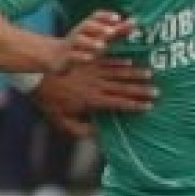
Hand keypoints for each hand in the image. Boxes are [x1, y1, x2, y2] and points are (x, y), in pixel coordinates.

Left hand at [30, 58, 155, 136]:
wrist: (37, 76)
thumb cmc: (49, 101)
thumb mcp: (62, 122)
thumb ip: (81, 130)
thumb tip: (99, 135)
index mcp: (92, 101)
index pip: (118, 103)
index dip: (134, 105)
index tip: (149, 106)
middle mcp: (96, 85)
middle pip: (122, 87)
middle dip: (141, 90)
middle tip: (157, 91)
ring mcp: (92, 71)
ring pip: (118, 72)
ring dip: (134, 73)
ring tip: (150, 73)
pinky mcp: (88, 61)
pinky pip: (106, 60)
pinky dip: (119, 61)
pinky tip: (130, 60)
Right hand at [49, 10, 135, 73]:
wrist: (56, 56)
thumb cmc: (83, 45)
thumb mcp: (98, 37)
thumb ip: (116, 31)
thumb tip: (134, 23)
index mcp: (87, 26)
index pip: (95, 16)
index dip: (106, 16)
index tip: (118, 17)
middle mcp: (79, 32)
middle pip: (87, 25)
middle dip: (99, 27)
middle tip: (112, 32)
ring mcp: (71, 44)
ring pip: (79, 40)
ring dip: (91, 42)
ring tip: (102, 46)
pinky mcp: (66, 56)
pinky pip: (73, 55)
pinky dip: (81, 56)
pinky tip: (89, 58)